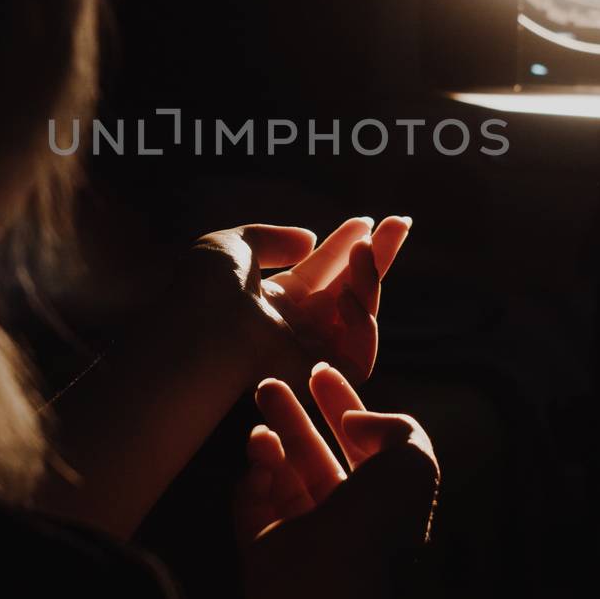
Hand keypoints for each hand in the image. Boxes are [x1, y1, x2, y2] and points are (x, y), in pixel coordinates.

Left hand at [188, 215, 411, 391]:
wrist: (199, 333)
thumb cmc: (205, 291)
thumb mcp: (233, 246)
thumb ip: (273, 237)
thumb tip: (309, 238)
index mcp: (272, 300)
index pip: (320, 271)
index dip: (343, 245)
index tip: (364, 219)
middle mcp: (294, 327)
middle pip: (348, 290)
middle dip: (376, 256)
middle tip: (399, 222)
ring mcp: (310, 353)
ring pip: (359, 317)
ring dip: (370, 279)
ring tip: (365, 247)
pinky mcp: (321, 378)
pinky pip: (360, 355)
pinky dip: (362, 324)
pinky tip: (348, 296)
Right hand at [234, 365, 438, 598]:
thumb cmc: (374, 535)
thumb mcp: (415, 467)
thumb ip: (398, 428)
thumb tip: (353, 423)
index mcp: (389, 504)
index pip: (366, 444)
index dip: (346, 404)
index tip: (318, 370)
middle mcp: (348, 522)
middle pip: (317, 454)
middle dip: (296, 416)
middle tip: (268, 384)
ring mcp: (304, 540)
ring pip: (282, 476)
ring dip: (270, 440)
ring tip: (257, 417)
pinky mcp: (263, 555)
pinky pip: (252, 506)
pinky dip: (250, 480)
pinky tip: (255, 465)